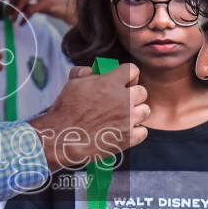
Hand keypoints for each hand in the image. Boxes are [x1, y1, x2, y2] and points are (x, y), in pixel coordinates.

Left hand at [9, 0, 74, 25]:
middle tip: (7, 13)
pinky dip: (24, 18)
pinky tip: (22, 23)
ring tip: (13, 19)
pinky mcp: (48, 3)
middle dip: (11, 3)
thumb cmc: (58, 4)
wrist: (74, 9)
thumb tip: (13, 3)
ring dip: (15, 10)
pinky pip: (30, 10)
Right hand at [27, 62, 148, 168]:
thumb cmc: (65, 111)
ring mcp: (128, 119)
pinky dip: (135, 131)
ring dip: (136, 112)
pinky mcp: (128, 138)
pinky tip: (125, 130)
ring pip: (145, 110)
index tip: (123, 80)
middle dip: (133, 94)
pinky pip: (143, 131)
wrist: (62, 139)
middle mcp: (123, 100)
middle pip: (142, 91)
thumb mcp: (71, 84)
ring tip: (124, 115)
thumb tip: (90, 70)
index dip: (127, 74)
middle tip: (122, 100)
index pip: (133, 70)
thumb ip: (83, 73)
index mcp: (110, 83)